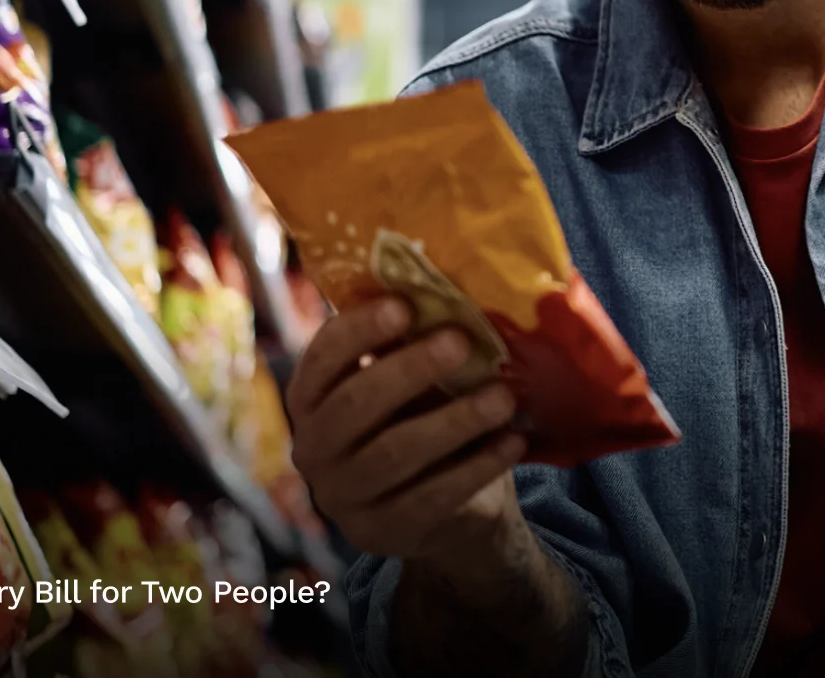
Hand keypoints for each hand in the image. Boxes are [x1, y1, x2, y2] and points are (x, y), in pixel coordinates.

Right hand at [290, 299, 528, 568]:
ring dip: (454, 421)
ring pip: (394, 453)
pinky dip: (476, 466)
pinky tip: (513, 442)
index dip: (358, 330)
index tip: (404, 304)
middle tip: (461, 342)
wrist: (448, 513)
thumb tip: (453, 292)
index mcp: (311, 398)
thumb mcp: (414, 385)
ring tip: (503, 397)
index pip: (323, 358)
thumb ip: (414, 346)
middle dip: (410, 369)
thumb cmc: (425, 421)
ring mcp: (342, 496)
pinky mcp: (380, 532)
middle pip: (354, 404)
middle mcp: (313, 448)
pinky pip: (430, 497)